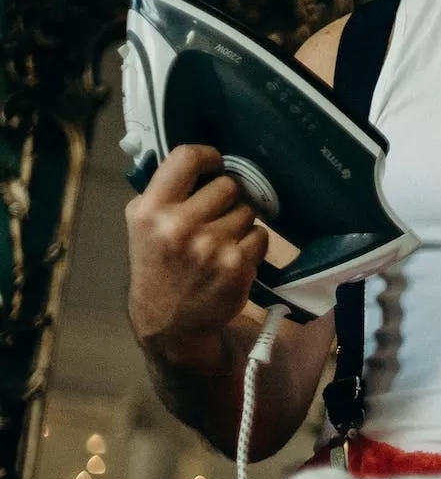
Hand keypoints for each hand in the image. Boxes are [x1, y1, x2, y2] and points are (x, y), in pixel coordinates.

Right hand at [125, 144, 267, 369]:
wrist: (167, 322)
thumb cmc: (157, 265)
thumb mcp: (142, 226)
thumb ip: (163, 191)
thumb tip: (198, 159)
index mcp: (151, 211)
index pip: (187, 158)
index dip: (208, 156)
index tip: (214, 164)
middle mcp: (179, 226)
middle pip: (228, 185)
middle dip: (226, 199)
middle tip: (213, 217)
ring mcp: (210, 246)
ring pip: (247, 211)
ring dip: (239, 223)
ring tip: (219, 242)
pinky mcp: (236, 265)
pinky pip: (261, 235)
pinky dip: (252, 245)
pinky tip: (231, 258)